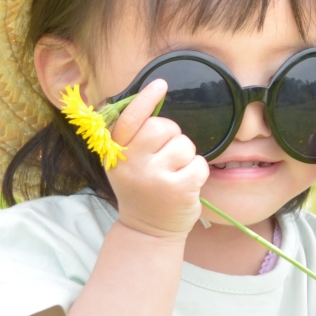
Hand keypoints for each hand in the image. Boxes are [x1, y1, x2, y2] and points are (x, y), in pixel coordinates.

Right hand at [105, 78, 207, 238]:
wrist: (147, 230)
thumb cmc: (142, 189)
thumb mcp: (126, 163)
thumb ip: (133, 138)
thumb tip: (151, 100)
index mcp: (116, 153)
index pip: (130, 118)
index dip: (146, 99)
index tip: (161, 84)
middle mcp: (132, 163)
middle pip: (163, 126)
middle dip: (172, 136)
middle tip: (166, 157)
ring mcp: (155, 177)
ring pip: (184, 144)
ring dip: (186, 156)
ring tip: (174, 174)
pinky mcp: (178, 189)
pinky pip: (199, 163)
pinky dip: (198, 172)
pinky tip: (185, 185)